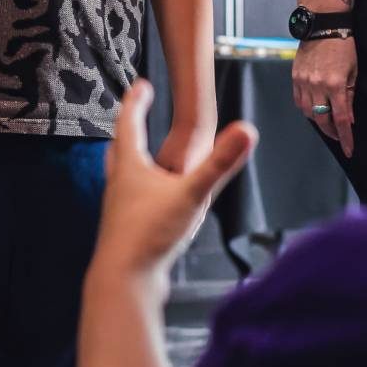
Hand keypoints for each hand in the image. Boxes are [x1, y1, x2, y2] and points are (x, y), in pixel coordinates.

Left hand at [96, 81, 256, 279]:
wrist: (123, 282)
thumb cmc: (150, 235)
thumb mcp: (192, 194)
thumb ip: (220, 163)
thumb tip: (248, 129)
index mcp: (130, 168)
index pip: (129, 123)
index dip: (136, 102)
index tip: (142, 84)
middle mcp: (119, 185)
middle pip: (119, 149)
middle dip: (128, 129)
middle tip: (133, 115)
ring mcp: (119, 210)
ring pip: (122, 177)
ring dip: (131, 161)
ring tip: (142, 157)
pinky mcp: (126, 232)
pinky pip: (132, 204)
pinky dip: (141, 193)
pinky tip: (153, 204)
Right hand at [291, 35, 357, 156]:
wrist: (323, 26)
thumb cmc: (343, 47)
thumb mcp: (354, 72)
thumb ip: (350, 97)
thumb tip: (348, 119)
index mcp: (336, 84)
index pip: (341, 119)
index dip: (345, 137)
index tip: (349, 150)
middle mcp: (317, 85)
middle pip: (322, 120)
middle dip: (331, 131)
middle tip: (339, 136)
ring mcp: (303, 82)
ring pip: (308, 113)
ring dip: (318, 120)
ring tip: (327, 121)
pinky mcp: (295, 77)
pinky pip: (298, 101)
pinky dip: (307, 109)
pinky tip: (314, 108)